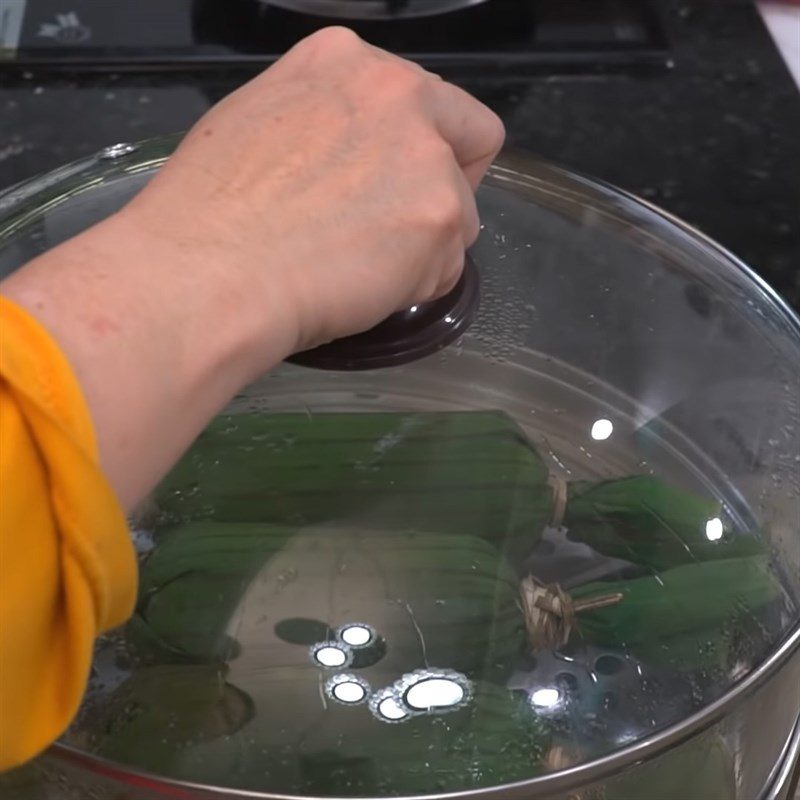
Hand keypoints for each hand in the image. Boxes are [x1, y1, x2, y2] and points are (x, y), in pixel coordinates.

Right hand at [1, 28, 503, 506]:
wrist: (205, 276)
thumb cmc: (207, 216)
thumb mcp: (261, 128)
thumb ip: (327, 129)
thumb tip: (355, 165)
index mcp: (345, 60)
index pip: (427, 98)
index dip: (422, 145)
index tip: (393, 183)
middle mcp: (397, 90)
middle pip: (468, 139)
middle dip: (447, 186)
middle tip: (399, 231)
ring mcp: (426, 154)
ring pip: (461, 214)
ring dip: (425, 249)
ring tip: (360, 274)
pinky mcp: (440, 216)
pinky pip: (450, 267)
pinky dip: (417, 286)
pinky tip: (363, 291)